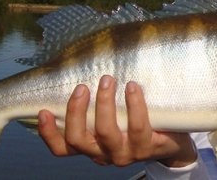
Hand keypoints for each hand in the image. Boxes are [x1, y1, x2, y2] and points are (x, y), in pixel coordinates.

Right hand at [37, 75, 197, 166]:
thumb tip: (82, 62)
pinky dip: (134, 105)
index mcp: (91, 146)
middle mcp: (104, 153)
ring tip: (108, 80)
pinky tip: (132, 87)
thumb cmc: (136, 121)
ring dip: (104, 104)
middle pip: (78, 140)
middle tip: (82, 86)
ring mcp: (125, 153)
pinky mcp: (147, 148)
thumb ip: (96, 102)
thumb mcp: (114, 115)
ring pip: (106, 133)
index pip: (62, 148)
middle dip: (76, 111)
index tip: (43, 111)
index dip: (49, 133)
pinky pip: (138, 127)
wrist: (173, 141)